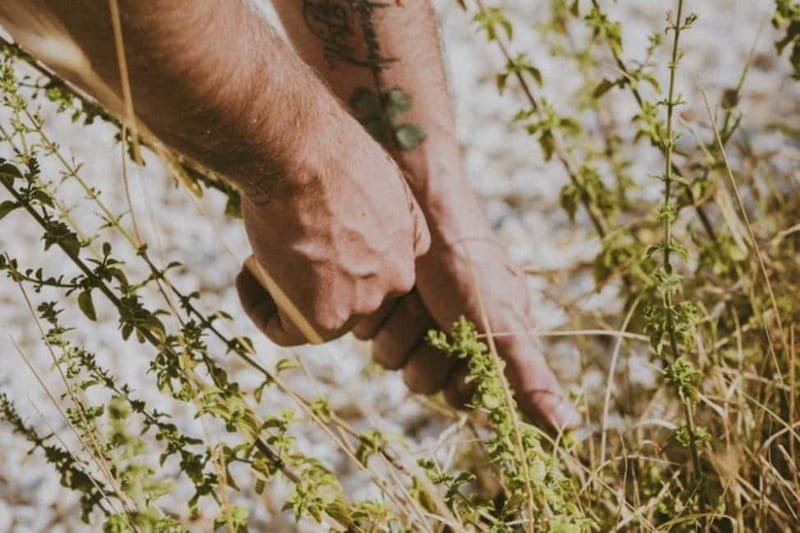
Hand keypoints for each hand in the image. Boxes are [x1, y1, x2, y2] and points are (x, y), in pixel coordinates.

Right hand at [236, 118, 429, 344]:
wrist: (301, 153)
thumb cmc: (330, 151)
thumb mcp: (381, 175)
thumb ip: (386, 209)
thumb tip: (367, 226)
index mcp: (409, 251)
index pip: (378, 271)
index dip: (342, 260)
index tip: (314, 239)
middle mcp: (394, 282)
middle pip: (350, 294)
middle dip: (315, 277)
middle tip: (285, 246)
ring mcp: (361, 304)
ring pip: (320, 314)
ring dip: (286, 292)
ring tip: (260, 257)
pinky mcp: (324, 318)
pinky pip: (286, 331)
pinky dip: (260, 308)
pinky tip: (247, 275)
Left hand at [354, 193, 580, 430]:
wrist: (418, 203)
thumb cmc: (468, 261)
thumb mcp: (503, 322)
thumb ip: (532, 377)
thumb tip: (572, 430)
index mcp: (487, 339)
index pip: (465, 394)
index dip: (460, 380)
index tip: (464, 350)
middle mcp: (449, 331)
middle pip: (423, 380)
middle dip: (427, 350)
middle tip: (438, 312)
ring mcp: (413, 318)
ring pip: (392, 358)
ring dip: (400, 329)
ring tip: (414, 294)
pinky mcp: (382, 304)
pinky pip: (367, 334)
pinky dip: (377, 313)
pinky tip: (392, 285)